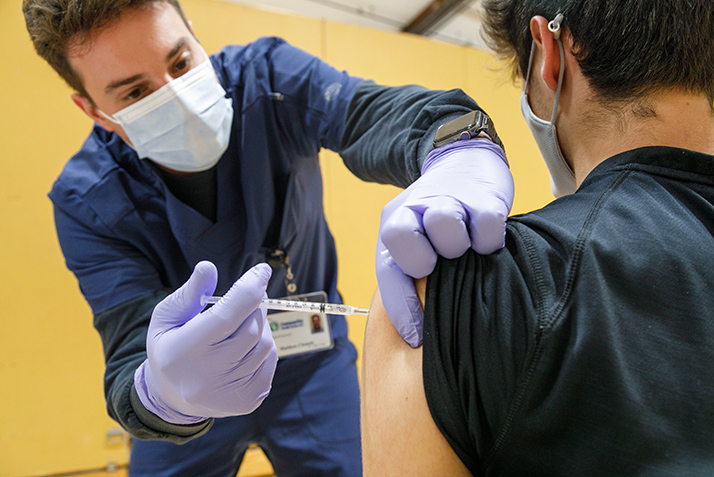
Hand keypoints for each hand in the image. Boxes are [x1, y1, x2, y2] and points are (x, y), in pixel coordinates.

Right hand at [134, 261, 277, 423]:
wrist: (171, 397)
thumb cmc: (170, 348)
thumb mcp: (168, 317)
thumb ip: (189, 292)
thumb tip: (209, 267)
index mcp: (185, 351)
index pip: (227, 315)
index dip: (249, 288)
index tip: (262, 271)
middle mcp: (208, 375)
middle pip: (252, 329)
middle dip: (255, 306)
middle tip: (247, 299)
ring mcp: (230, 392)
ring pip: (265, 345)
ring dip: (259, 327)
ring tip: (239, 327)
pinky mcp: (249, 401)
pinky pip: (271, 362)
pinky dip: (263, 347)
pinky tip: (244, 348)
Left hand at [376, 138, 513, 346]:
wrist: (463, 160)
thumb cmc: (434, 213)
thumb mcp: (411, 235)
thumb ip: (407, 271)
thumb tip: (415, 331)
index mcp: (392, 223)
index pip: (387, 268)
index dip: (400, 307)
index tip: (415, 337)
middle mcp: (415, 208)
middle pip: (404, 240)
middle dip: (423, 262)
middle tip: (440, 266)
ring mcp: (449, 199)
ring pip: (445, 226)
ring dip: (458, 246)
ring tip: (465, 249)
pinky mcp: (483, 195)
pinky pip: (486, 225)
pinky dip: (489, 239)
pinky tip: (487, 239)